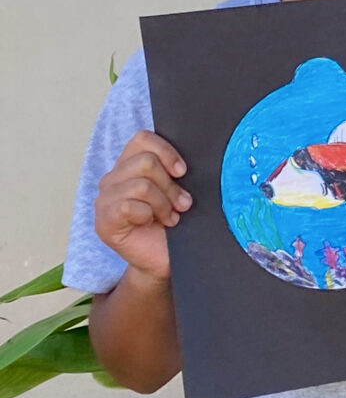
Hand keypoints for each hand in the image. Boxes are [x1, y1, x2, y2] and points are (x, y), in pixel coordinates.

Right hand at [93, 131, 189, 281]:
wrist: (167, 258)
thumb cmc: (174, 224)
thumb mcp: (178, 191)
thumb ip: (175, 171)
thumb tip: (189, 159)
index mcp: (130, 166)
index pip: (142, 139)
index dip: (166, 152)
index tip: (182, 172)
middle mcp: (113, 179)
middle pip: (146, 162)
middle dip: (171, 185)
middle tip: (181, 204)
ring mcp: (104, 199)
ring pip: (141, 185)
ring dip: (163, 203)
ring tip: (170, 217)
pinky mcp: (104, 221)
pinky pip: (128, 206)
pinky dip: (148, 215)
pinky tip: (152, 223)